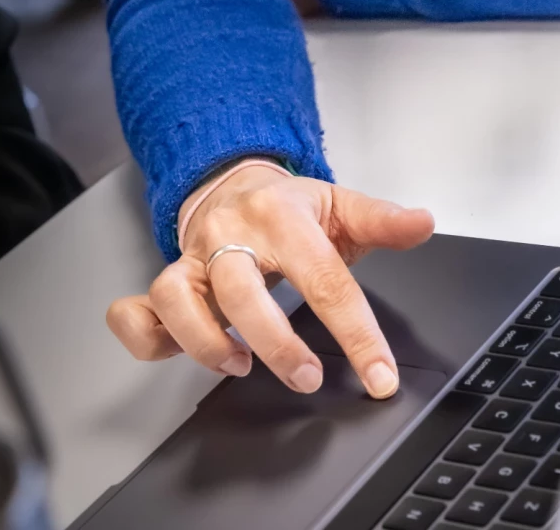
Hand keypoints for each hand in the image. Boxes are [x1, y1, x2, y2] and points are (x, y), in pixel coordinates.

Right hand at [106, 162, 434, 397]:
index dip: (356, 332)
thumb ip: (382, 220)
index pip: (324, 278)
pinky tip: (172, 353)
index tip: (379, 375)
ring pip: (177, 298)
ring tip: (240, 366)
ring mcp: (192, 258)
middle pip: (242, 290)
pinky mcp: (166, 281)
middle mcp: (230, 235)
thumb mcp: (340, 206)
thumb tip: (423, 222)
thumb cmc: (290, 208)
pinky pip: (136, 310)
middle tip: (307, 377)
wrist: (233, 183)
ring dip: (205, 341)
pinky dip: (144, 338)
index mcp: (282, 215)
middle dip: (275, 342)